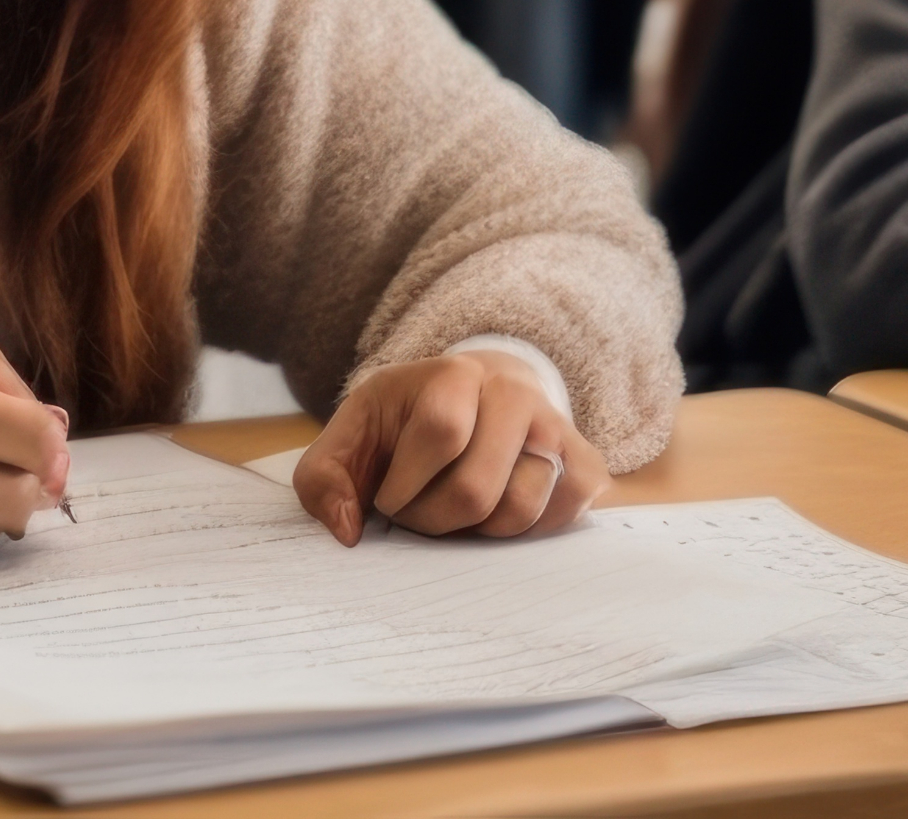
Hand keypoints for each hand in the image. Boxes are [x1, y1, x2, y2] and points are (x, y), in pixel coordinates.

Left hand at [291, 352, 603, 547]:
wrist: (477, 397)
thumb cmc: (406, 425)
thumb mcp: (352, 436)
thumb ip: (322, 478)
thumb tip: (346, 531)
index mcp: (453, 374)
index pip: (440, 431)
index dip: (406, 485)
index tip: (388, 497)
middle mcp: (515, 393)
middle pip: (478, 487)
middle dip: (435, 520)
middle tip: (420, 513)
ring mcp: (556, 427)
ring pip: (522, 509)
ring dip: (478, 531)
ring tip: (458, 511)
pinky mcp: (584, 463)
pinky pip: (564, 515)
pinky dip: (526, 533)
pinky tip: (498, 513)